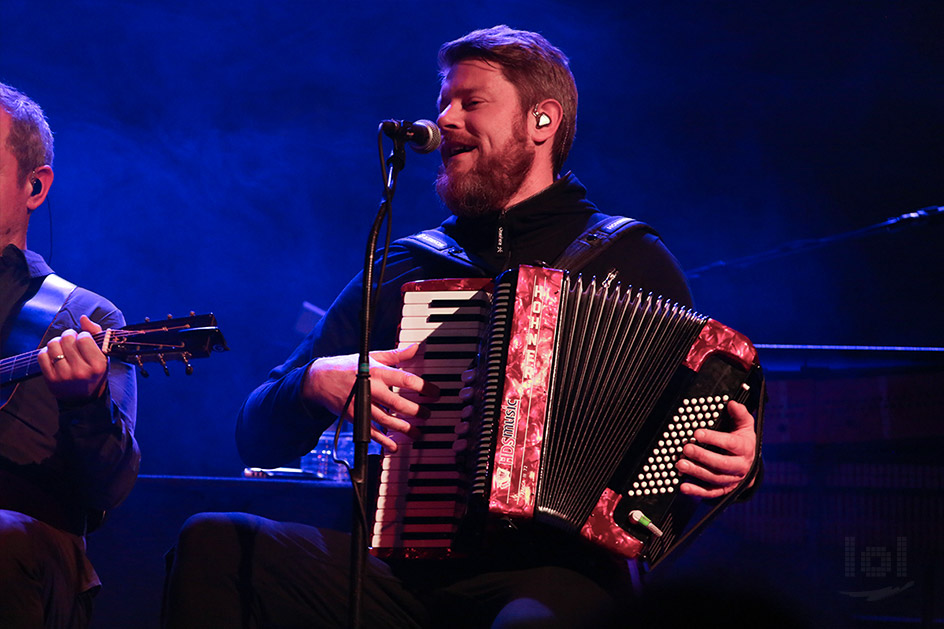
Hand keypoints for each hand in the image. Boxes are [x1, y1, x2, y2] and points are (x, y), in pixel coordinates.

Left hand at [37, 315, 108, 401]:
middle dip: (69, 336)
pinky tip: (54, 356)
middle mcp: (81, 371)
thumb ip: (95, 333)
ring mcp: (65, 376)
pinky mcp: (51, 379)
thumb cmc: (93, 371)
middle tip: (71, 341)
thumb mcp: (102, 355)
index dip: (83, 335)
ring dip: (57, 342)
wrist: (83, 398)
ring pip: (53, 344)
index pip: (84, 337)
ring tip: (62, 348)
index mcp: (98, 365)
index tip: (84, 340)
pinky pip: (42, 355)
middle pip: (67, 339)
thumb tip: (83, 317)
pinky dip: (46, 352)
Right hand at [302, 344, 438, 451]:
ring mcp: (361, 405)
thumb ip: (395, 355)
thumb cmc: (348, 366)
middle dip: (416, 411)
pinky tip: (394, 445)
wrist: (319, 380)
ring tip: (417, 432)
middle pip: (397, 403)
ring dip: (404, 428)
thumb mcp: (371, 357)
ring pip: (386, 420)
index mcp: (376, 372)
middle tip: (428, 414)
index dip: (423, 387)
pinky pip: (371, 432)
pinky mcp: (354, 417)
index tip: (435, 393)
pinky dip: (383, 441)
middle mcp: (370, 389)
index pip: (405, 379)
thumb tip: (415, 348)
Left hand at [677, 400, 756, 498]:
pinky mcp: (724, 490)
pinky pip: (710, 493)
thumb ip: (739, 414)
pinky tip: (683, 487)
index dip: (714, 438)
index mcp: (745, 449)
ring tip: (680, 464)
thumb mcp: (745, 425)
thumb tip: (732, 403)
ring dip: (696, 472)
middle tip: (686, 449)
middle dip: (703, 457)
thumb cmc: (742, 440)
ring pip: (714, 478)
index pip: (731, 444)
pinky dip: (696, 491)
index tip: (697, 433)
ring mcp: (732, 480)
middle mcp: (740, 466)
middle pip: (722, 464)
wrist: (750, 465)